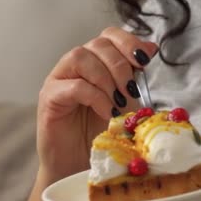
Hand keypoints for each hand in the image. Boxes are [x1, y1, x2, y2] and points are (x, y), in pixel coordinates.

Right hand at [37, 27, 156, 177]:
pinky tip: (107, 112)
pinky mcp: (49, 97)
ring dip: (106, 79)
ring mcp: (59, 79)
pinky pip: (73, 85)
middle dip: (120, 66)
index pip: (109, 36)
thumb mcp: (125, 102)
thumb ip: (134, 77)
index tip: (144, 60)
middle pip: (97, 45)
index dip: (128, 42)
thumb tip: (151, 48)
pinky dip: (95, 97)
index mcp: (94, 62)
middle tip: (130, 91)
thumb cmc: (99, 134)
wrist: (77, 165)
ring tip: (117, 103)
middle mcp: (74, 66)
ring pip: (80, 57)